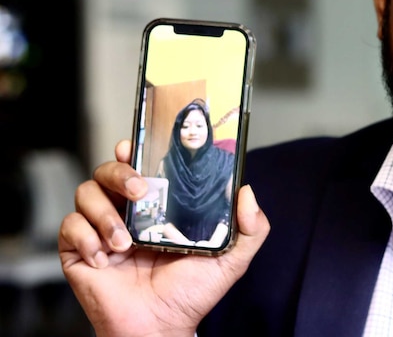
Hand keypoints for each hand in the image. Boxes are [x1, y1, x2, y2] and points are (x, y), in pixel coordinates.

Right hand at [58, 140, 269, 336]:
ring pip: (86, 193)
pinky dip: (85, 238)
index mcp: (159, 206)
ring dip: (104, 214)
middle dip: (119, 173)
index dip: (134, 150)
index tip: (135, 146)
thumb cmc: (192, 293)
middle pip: (108, 170)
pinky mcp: (79, 251)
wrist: (161, 326)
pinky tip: (105, 258)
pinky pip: (69, 227)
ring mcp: (101, 229)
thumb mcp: (232, 258)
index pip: (141, 165)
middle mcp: (128, 212)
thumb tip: (247, 191)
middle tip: (139, 192)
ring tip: (123, 242)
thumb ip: (251, 227)